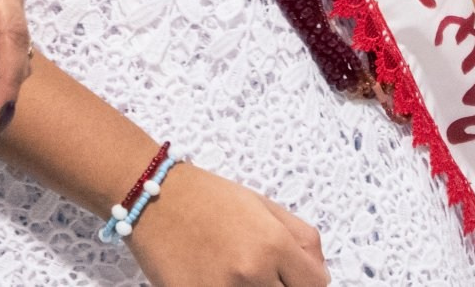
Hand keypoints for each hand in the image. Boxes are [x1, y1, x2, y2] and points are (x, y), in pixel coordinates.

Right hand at [127, 162, 328, 286]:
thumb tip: (320, 272)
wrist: (153, 199)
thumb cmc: (207, 197)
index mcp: (272, 244)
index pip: (316, 286)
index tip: (296, 278)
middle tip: (266, 276)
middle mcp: (251, 273)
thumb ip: (302, 238)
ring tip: (240, 276)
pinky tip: (219, 279)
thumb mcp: (263, 205)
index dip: (309, 282)